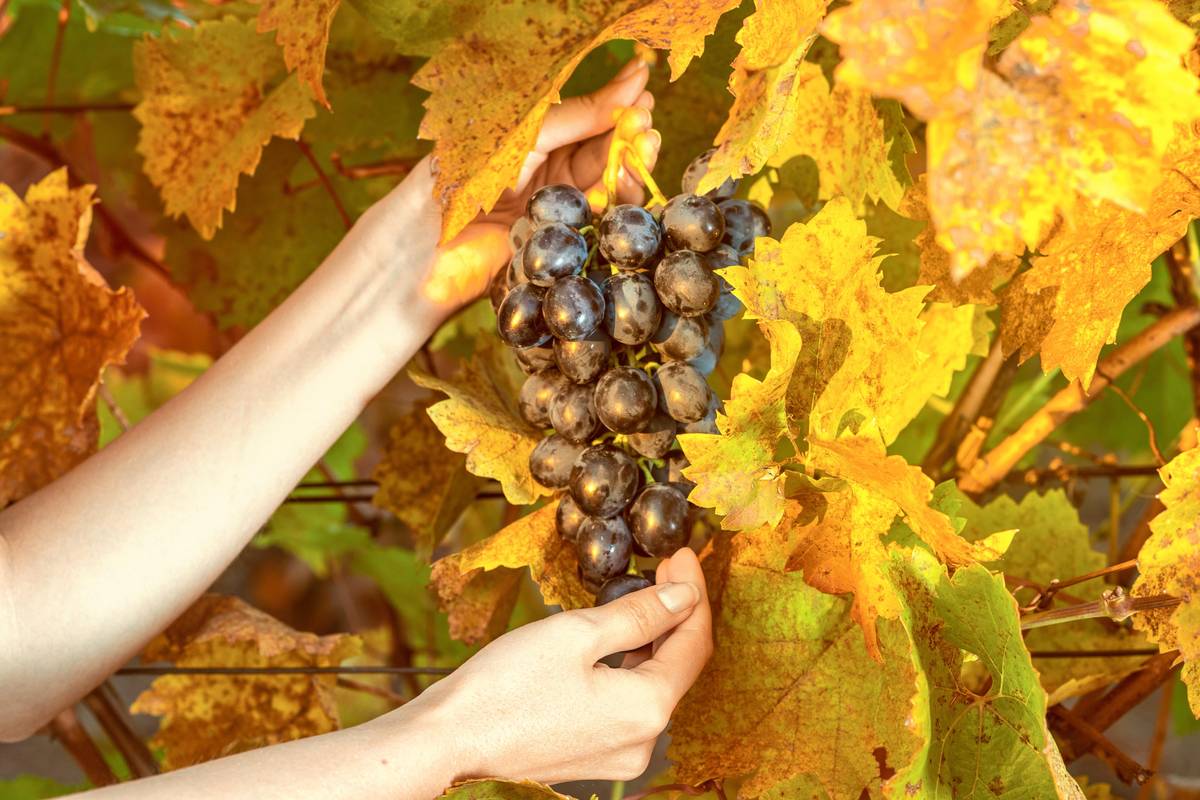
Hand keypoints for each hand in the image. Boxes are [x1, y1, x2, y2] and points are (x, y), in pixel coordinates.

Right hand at [401, 548, 712, 784]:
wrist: (448, 744)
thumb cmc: (504, 687)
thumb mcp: (577, 634)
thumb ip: (639, 614)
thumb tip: (684, 595)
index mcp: (647, 709)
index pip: (693, 644)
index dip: (693, 594)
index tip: (681, 557)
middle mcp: (643, 741)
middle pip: (678, 667)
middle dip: (676, 614)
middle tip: (664, 566)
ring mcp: (618, 755)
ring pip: (651, 686)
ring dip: (652, 640)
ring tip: (640, 594)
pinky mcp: (592, 756)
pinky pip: (626, 705)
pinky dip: (628, 668)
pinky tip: (614, 638)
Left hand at [405, 58, 661, 319]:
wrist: (432, 246)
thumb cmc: (465, 179)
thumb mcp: (524, 135)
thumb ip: (577, 117)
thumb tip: (632, 86)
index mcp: (536, 137)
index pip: (586, 116)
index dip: (617, 103)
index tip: (645, 86)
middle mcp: (550, 169)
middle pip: (605, 149)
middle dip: (631, 136)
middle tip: (647, 126)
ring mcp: (559, 205)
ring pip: (610, 183)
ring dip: (632, 166)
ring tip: (646, 149)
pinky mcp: (564, 240)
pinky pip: (603, 219)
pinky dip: (621, 203)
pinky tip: (631, 186)